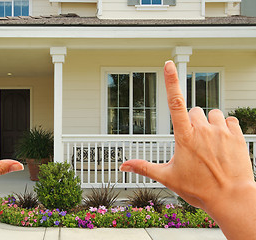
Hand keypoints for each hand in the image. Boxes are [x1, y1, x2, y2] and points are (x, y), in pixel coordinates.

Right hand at [120, 61, 255, 238]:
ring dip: (209, 124)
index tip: (168, 64)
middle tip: (194, 144)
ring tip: (210, 144)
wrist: (232, 199)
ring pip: (212, 114)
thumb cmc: (199, 190)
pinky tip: (223, 143)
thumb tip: (123, 166)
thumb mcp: (168, 178)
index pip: (175, 102)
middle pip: (194, 111)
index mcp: (185, 137)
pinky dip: (224, 127)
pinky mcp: (237, 135)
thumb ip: (144, 167)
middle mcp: (203, 130)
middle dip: (191, 123)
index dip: (171, 81)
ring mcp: (222, 131)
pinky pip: (229, 120)